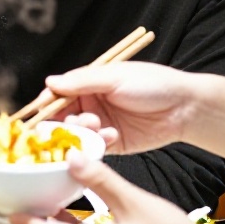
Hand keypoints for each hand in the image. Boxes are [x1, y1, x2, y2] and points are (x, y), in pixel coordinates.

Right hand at [42, 63, 201, 153]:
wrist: (184, 107)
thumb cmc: (153, 84)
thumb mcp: (114, 77)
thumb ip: (81, 81)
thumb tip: (51, 82)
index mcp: (90, 83)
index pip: (59, 93)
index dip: (47, 102)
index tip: (40, 110)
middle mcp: (92, 103)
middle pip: (63, 116)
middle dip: (64, 121)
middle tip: (74, 122)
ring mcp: (101, 124)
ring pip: (77, 133)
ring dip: (82, 131)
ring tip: (97, 125)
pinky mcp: (112, 142)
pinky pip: (94, 147)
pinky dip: (97, 143)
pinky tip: (111, 136)